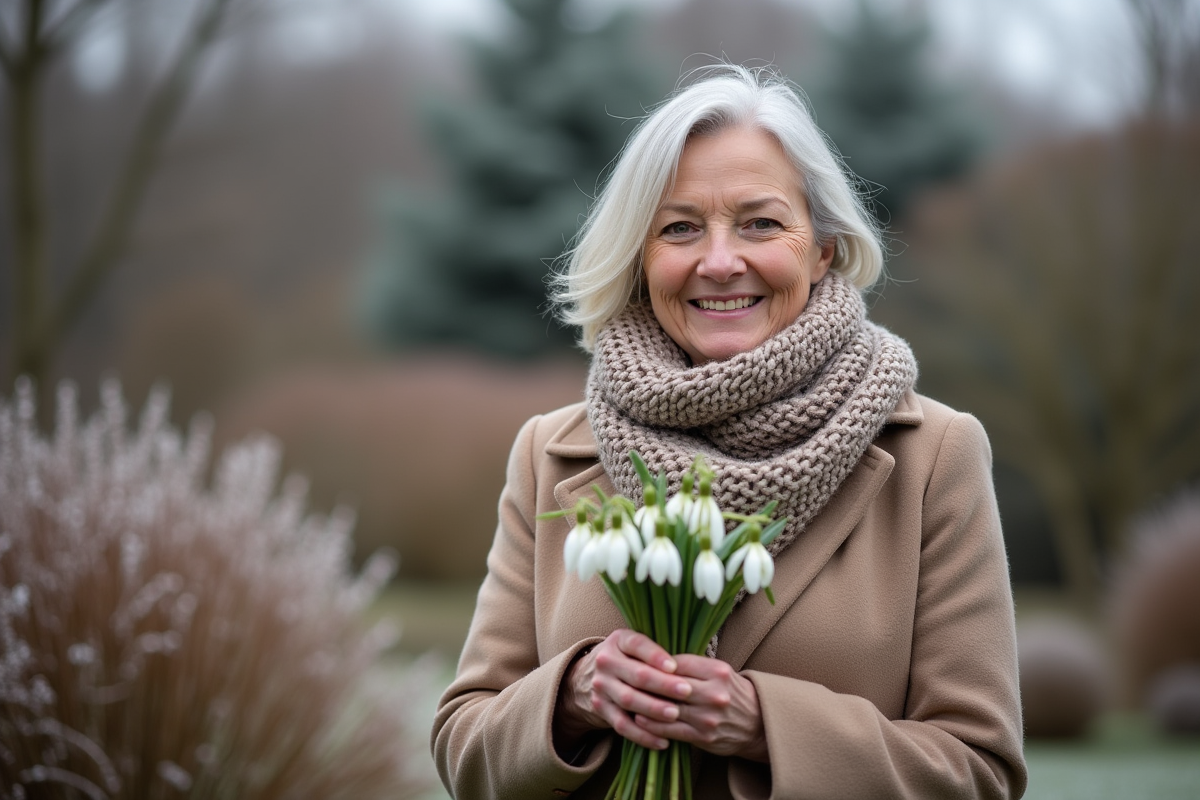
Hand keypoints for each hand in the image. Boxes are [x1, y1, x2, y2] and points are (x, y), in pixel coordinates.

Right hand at [555, 629, 692, 751]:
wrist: (590, 676)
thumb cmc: (629, 659)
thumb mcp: (637, 647)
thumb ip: (657, 653)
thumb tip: (691, 666)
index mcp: (618, 640)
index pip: (637, 644)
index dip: (656, 655)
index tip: (675, 666)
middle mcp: (606, 661)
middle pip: (636, 674)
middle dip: (663, 684)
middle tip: (687, 691)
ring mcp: (601, 686)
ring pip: (629, 699)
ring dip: (654, 709)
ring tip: (675, 714)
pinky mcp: (601, 708)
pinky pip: (622, 725)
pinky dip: (643, 735)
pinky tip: (662, 741)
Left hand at [633, 654, 767, 761]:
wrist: (757, 724)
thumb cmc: (731, 692)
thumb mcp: (719, 672)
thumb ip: (693, 665)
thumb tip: (658, 658)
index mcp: (717, 672)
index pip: (678, 662)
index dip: (657, 663)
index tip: (639, 661)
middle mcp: (714, 694)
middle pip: (671, 685)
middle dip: (647, 682)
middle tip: (625, 677)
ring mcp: (708, 717)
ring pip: (668, 709)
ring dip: (644, 705)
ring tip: (627, 698)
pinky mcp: (703, 737)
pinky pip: (671, 730)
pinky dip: (652, 725)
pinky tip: (639, 719)